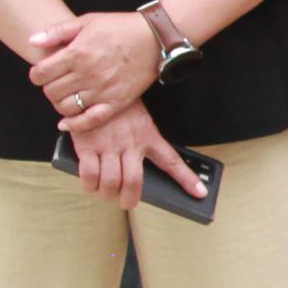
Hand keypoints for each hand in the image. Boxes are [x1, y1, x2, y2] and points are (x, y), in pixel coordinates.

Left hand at [26, 10, 163, 136]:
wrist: (154, 37)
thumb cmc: (120, 27)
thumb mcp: (87, 21)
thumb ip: (58, 31)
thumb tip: (33, 41)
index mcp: (77, 53)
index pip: (41, 74)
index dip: (36, 75)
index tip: (42, 73)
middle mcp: (87, 74)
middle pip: (51, 92)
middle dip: (48, 88)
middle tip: (56, 83)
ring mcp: (102, 91)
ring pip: (66, 108)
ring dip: (60, 104)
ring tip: (66, 96)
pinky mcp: (116, 102)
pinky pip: (89, 121)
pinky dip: (74, 125)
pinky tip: (67, 123)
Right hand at [65, 98, 207, 210]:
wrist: (93, 85)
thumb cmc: (118, 106)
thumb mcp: (139, 119)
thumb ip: (143, 141)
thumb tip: (139, 170)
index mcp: (148, 136)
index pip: (171, 160)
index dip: (186, 178)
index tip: (200, 193)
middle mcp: (130, 143)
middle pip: (134, 182)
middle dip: (129, 199)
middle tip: (126, 202)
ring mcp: (108, 144)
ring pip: (111, 182)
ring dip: (108, 194)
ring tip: (106, 193)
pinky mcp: (87, 144)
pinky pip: (90, 174)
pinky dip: (90, 185)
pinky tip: (91, 185)